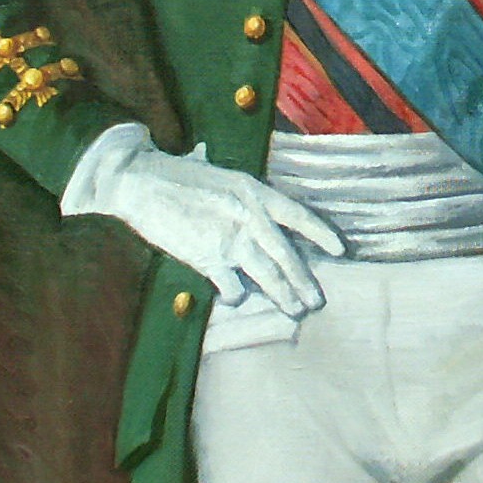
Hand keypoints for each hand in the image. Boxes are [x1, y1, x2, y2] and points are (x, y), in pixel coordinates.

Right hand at [72, 132, 344, 316]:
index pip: (298, 214)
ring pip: (267, 274)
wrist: (142, 182)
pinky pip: (232, 286)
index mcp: (253, 190)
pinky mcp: (208, 258)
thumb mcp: (217, 171)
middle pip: (286, 254)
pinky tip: (237, 300)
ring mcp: (229, 238)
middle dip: (305, 280)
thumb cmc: (177, 175)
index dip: (321, 233)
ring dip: (283, 295)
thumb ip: (236, 189)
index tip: (340, 249)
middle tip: (318, 301)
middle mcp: (248, 215)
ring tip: (296, 310)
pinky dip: (236, 296)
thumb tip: (240, 187)